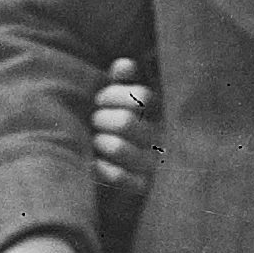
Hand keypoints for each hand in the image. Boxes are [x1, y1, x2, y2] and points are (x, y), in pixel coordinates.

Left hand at [91, 58, 159, 204]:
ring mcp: (151, 163)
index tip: (98, 100)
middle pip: (124, 121)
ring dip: (100, 142)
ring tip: (95, 141)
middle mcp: (159, 137)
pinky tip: (94, 163)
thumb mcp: (121, 101)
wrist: (120, 169)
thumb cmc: (117, 124)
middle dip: (101, 119)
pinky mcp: (141, 186)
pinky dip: (102, 170)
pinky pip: (119, 179)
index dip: (112, 95)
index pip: (141, 96)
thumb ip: (122, 82)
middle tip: (94, 122)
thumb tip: (125, 65)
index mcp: (157, 112)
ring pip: (118, 148)